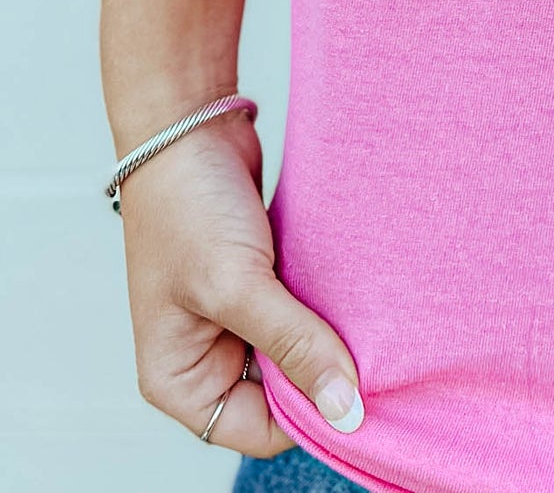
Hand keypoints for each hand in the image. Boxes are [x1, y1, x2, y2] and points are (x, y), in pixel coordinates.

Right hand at [116, 109, 363, 454]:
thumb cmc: (188, 205)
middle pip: (285, 393)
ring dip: (331, 332)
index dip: (311, 412)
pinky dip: (329, 302)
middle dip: (324, 369)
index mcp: (178, 380)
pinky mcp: (262, 281)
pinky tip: (355, 287)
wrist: (190, 124)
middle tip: (374, 343)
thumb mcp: (237, 285)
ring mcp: (235, 318)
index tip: (364, 385)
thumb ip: (293, 347)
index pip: (261, 429)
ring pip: (301, 349)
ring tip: (367, 311)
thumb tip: (345, 410)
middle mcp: (205, 357)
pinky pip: (306, 310)